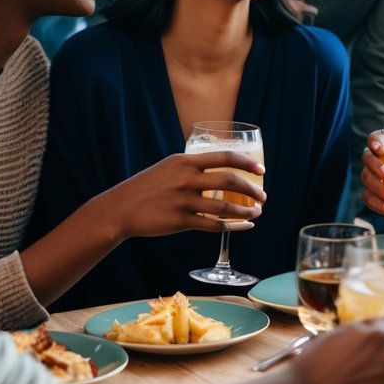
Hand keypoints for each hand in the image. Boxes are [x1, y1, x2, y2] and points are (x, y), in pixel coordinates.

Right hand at [89, 149, 265, 240]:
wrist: (121, 208)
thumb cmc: (147, 187)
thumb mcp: (169, 167)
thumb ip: (192, 167)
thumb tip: (218, 169)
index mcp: (186, 160)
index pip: (225, 157)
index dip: (247, 162)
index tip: (261, 170)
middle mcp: (187, 178)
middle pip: (230, 180)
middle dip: (252, 189)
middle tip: (263, 196)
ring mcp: (184, 201)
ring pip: (225, 207)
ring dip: (246, 210)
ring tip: (257, 212)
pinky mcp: (180, 221)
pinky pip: (213, 225)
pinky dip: (233, 226)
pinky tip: (243, 226)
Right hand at [361, 131, 383, 214]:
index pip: (373, 138)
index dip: (374, 142)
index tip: (383, 149)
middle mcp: (375, 157)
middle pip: (367, 158)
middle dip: (374, 166)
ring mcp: (372, 174)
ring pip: (366, 179)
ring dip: (377, 189)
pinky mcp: (372, 191)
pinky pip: (369, 197)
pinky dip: (376, 204)